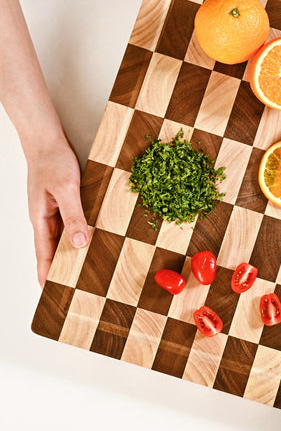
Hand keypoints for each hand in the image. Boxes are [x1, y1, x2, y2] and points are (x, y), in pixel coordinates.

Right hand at [26, 138, 88, 285]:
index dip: (46, 273)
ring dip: (72, 249)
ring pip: (64, 235)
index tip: (49, 291)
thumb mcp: (65, 189)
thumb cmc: (52, 161)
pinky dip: (79, 231)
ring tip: (84, 266)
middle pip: (53, 248)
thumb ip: (73, 216)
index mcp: (40, 219)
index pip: (43, 254)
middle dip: (61, 266)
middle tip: (72, 285)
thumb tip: (80, 243)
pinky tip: (90, 236)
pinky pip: (71, 221)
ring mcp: (54, 209)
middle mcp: (46, 217)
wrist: (48, 139)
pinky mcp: (64, 201)